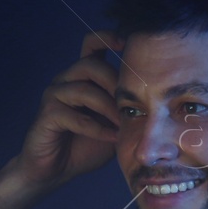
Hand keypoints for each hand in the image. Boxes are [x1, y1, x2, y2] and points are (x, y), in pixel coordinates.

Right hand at [11, 31, 122, 192]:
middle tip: (132, 106)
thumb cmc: (85, 146)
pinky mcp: (47, 116)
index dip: (107, 37)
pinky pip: (75, 116)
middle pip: (90, 65)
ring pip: (83, 89)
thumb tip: (161, 101)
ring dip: (108, 108)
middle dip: (114, 84)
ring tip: (123, 126)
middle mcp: (66, 81)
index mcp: (82, 77)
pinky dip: (97, 129)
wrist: (55, 170)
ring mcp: (54, 96)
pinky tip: (111, 138)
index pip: (92, 44)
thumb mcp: (114, 124)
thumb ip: (128, 108)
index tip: (128, 43)